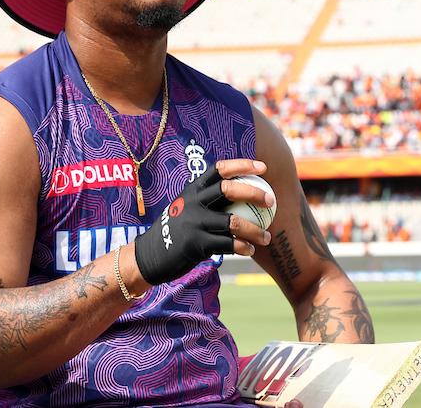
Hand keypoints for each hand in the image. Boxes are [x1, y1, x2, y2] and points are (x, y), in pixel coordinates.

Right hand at [133, 159, 274, 284]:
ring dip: (256, 230)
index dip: (243, 165)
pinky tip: (251, 250)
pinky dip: (243, 247)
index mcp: (193, 190)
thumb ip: (208, 201)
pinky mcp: (196, 244)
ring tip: (267, 237)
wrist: (150, 255)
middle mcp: (193, 202)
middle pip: (228, 189)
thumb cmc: (177, 230)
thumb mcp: (187, 209)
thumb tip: (243, 193)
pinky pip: (227, 244)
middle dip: (254, 192)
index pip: (219, 170)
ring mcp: (194, 223)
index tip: (263, 168)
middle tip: (271, 201)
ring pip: (233, 222)